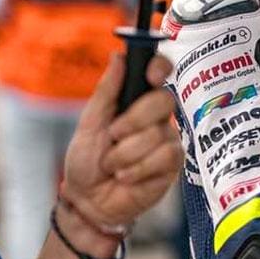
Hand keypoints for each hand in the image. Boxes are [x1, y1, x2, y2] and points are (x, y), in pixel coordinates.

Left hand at [61, 52, 181, 228]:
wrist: (87, 201)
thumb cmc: (86, 162)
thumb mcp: (89, 123)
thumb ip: (106, 91)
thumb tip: (119, 56)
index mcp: (137, 101)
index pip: (160, 73)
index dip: (160, 68)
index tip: (152, 75)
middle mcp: (157, 118)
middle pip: (163, 101)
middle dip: (132, 121)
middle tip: (113, 136)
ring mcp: (168, 141)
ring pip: (158, 135)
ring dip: (126, 154)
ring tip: (113, 166)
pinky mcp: (173, 166)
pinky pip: (163, 158)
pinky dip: (136, 170)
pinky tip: (126, 177)